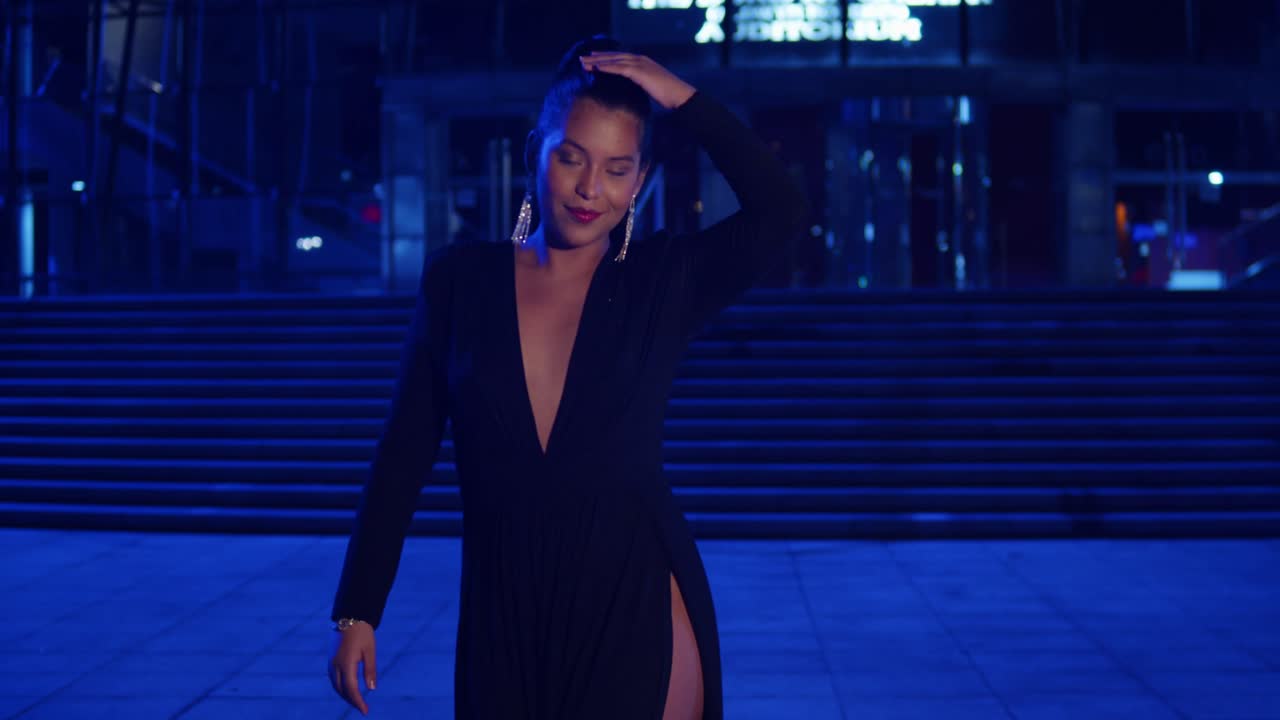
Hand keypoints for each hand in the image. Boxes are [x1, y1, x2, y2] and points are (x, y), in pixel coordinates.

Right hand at [328, 623, 376, 715]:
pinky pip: (333, 678)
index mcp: (346, 663)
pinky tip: (347, 689)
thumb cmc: (363, 632)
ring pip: (335, 685)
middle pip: (341, 690)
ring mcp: (331, 662)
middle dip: (351, 701)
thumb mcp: (370, 650)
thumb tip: (372, 689)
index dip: (357, 702)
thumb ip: (370, 670)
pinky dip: (340, 687)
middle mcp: (335, 665)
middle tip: (362, 708)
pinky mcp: (330, 659)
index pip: (351, 689)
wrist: (349, 615)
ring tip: (356, 701)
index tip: (365, 711)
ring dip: (344, 695)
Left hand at [579, 52, 696, 110]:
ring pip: (614, 60)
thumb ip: (640, 85)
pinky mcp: (640, 71)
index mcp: (643, 62)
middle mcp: (640, 59)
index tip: (593, 59)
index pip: (620, 57)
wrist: (680, 96)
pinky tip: (596, 69)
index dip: (605, 57)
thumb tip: (631, 93)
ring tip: (584, 63)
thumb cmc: (668, 95)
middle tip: (582, 58)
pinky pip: (619, 68)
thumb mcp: (651, 88)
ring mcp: (640, 64)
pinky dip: (606, 68)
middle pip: (614, 56)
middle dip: (597, 57)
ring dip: (598, 62)